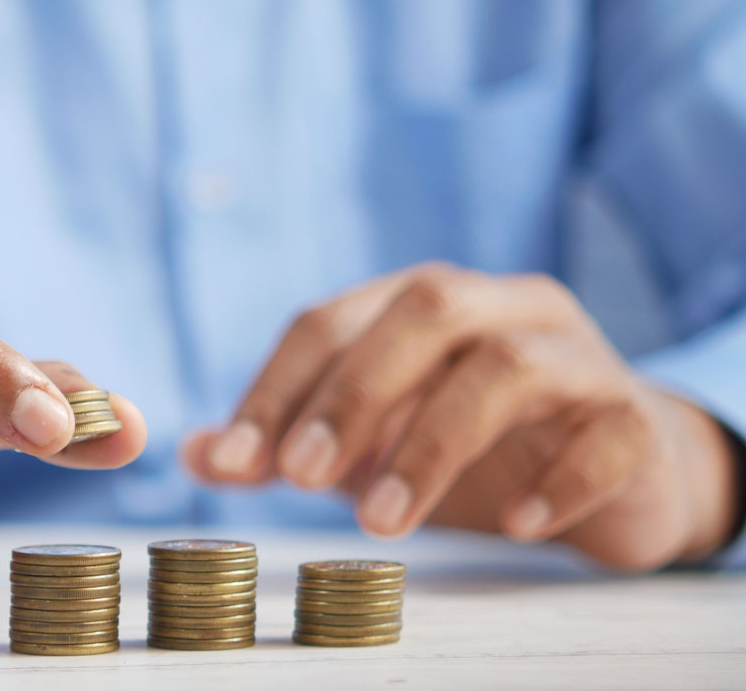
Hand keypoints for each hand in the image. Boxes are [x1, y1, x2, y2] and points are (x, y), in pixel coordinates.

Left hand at [185, 263, 738, 570]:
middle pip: (424, 310)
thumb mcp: (370, 443)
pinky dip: (558, 479)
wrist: (616, 467)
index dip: (276, 386)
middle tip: (300, 477)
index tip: (233, 461)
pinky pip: (607, 432)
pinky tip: (516, 525)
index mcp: (422, 303)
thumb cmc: (475, 445)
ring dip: (433, 443)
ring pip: (508, 365)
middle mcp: (499, 307)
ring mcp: (575, 354)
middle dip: (353, 393)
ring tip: (383, 522)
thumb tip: (194, 455)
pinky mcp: (634, 416)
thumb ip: (288, 443)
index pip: (331, 319)